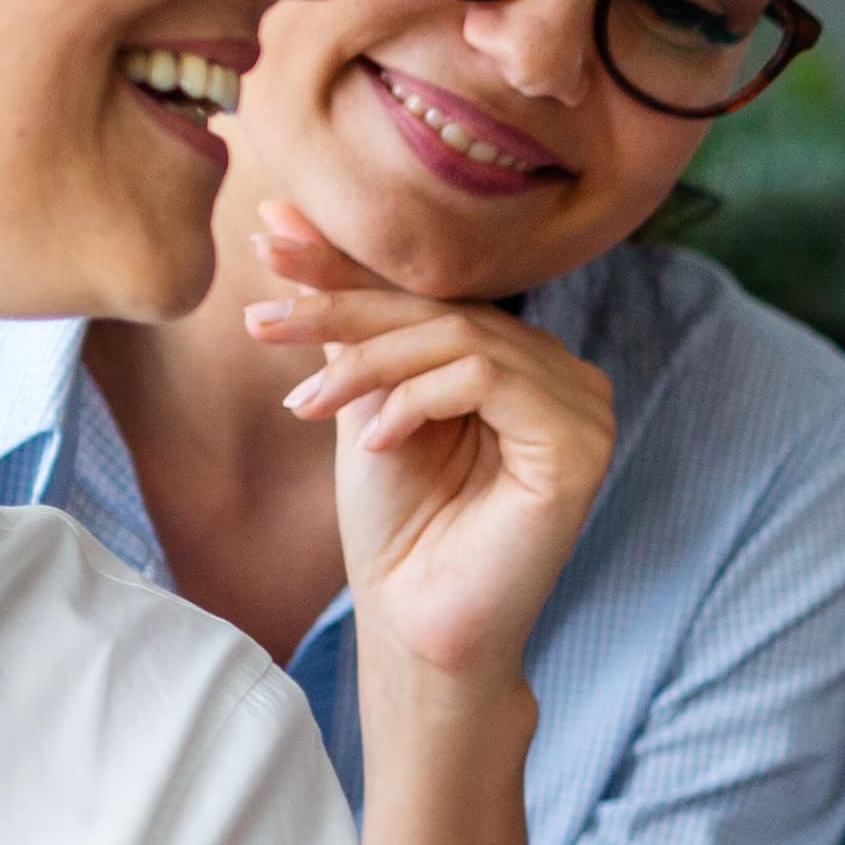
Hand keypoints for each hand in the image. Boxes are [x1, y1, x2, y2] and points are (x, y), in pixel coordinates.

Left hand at [251, 202, 615, 690]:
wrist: (417, 627)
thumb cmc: (397, 529)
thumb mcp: (359, 401)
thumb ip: (343, 318)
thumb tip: (278, 218)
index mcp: (524, 363)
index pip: (433, 298)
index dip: (347, 272)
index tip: (265, 244)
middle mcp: (565, 377)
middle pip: (446, 312)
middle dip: (344, 313)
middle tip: (262, 323)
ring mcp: (583, 410)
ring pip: (463, 337)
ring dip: (369, 363)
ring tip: (308, 404)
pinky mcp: (580, 446)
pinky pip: (489, 378)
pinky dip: (417, 399)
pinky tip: (374, 440)